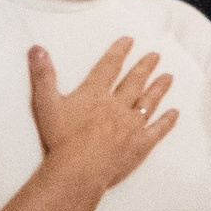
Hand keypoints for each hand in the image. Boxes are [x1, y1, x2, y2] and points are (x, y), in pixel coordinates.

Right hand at [30, 36, 176, 193]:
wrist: (79, 169)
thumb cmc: (60, 138)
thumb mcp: (45, 103)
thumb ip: (42, 75)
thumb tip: (36, 48)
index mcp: (95, 93)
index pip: (109, 66)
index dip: (119, 51)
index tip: (130, 40)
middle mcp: (117, 105)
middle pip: (134, 81)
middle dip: (145, 66)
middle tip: (156, 55)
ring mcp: (132, 125)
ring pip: (148, 102)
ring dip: (159, 88)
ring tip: (169, 77)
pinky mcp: (140, 144)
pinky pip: (158, 130)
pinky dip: (167, 121)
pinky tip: (175, 113)